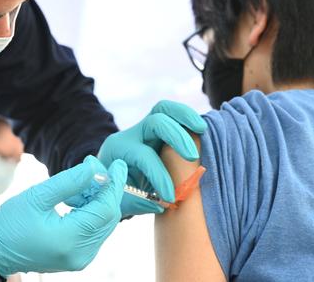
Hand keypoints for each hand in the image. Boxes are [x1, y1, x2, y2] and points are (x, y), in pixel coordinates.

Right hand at [0, 156, 126, 276]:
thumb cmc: (12, 221)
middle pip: (109, 218)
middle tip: (101, 168)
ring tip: (83, 183)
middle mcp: (81, 254)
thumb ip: (70, 181)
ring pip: (104, 225)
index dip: (113, 184)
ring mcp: (81, 259)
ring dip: (99, 201)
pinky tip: (79, 199)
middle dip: (108, 191)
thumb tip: (97, 168)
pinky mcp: (78, 258)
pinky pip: (95, 232)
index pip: (105, 209)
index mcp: (70, 240)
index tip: (118, 163)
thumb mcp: (39, 195)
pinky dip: (92, 213)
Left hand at [98, 100, 205, 216]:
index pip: (143, 155)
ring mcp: (145, 128)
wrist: (110, 180)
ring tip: (202, 129)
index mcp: (119, 149)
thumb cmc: (115, 192)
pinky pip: (173, 115)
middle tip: (192, 157)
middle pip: (155, 122)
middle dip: (176, 137)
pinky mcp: (158, 129)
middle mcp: (132, 134)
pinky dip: (188, 120)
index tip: (170, 196)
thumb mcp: (117, 201)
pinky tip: (201, 131)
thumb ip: (136, 202)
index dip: (159, 175)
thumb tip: (160, 203)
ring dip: (185, 116)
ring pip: (164, 109)